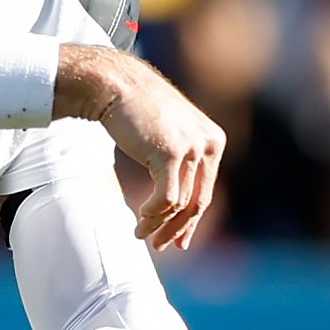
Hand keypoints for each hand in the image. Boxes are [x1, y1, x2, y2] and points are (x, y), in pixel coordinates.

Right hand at [80, 61, 225, 249]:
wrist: (116, 85)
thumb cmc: (137, 110)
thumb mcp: (169, 134)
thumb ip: (180, 161)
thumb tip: (177, 200)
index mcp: (213, 141)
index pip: (205, 190)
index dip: (191, 220)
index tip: (179, 240)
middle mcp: (208, 144)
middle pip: (197, 201)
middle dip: (178, 229)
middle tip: (160, 245)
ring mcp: (191, 148)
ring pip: (180, 203)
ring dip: (158, 223)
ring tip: (141, 233)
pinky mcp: (171, 153)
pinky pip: (168, 198)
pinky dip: (154, 214)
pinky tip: (141, 218)